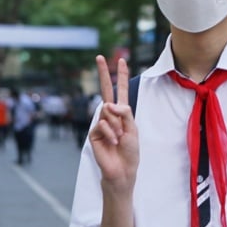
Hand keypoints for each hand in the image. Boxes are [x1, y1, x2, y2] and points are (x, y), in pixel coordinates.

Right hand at [89, 55, 138, 193]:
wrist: (121, 170)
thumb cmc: (129, 151)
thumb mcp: (133, 129)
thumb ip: (124, 113)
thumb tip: (108, 103)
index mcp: (122, 112)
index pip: (121, 90)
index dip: (121, 76)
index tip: (121, 60)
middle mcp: (110, 114)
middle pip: (106, 90)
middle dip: (103, 73)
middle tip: (99, 57)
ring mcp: (101, 122)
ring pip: (108, 112)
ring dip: (117, 126)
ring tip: (119, 139)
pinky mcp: (94, 132)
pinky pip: (102, 124)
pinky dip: (110, 133)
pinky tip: (112, 142)